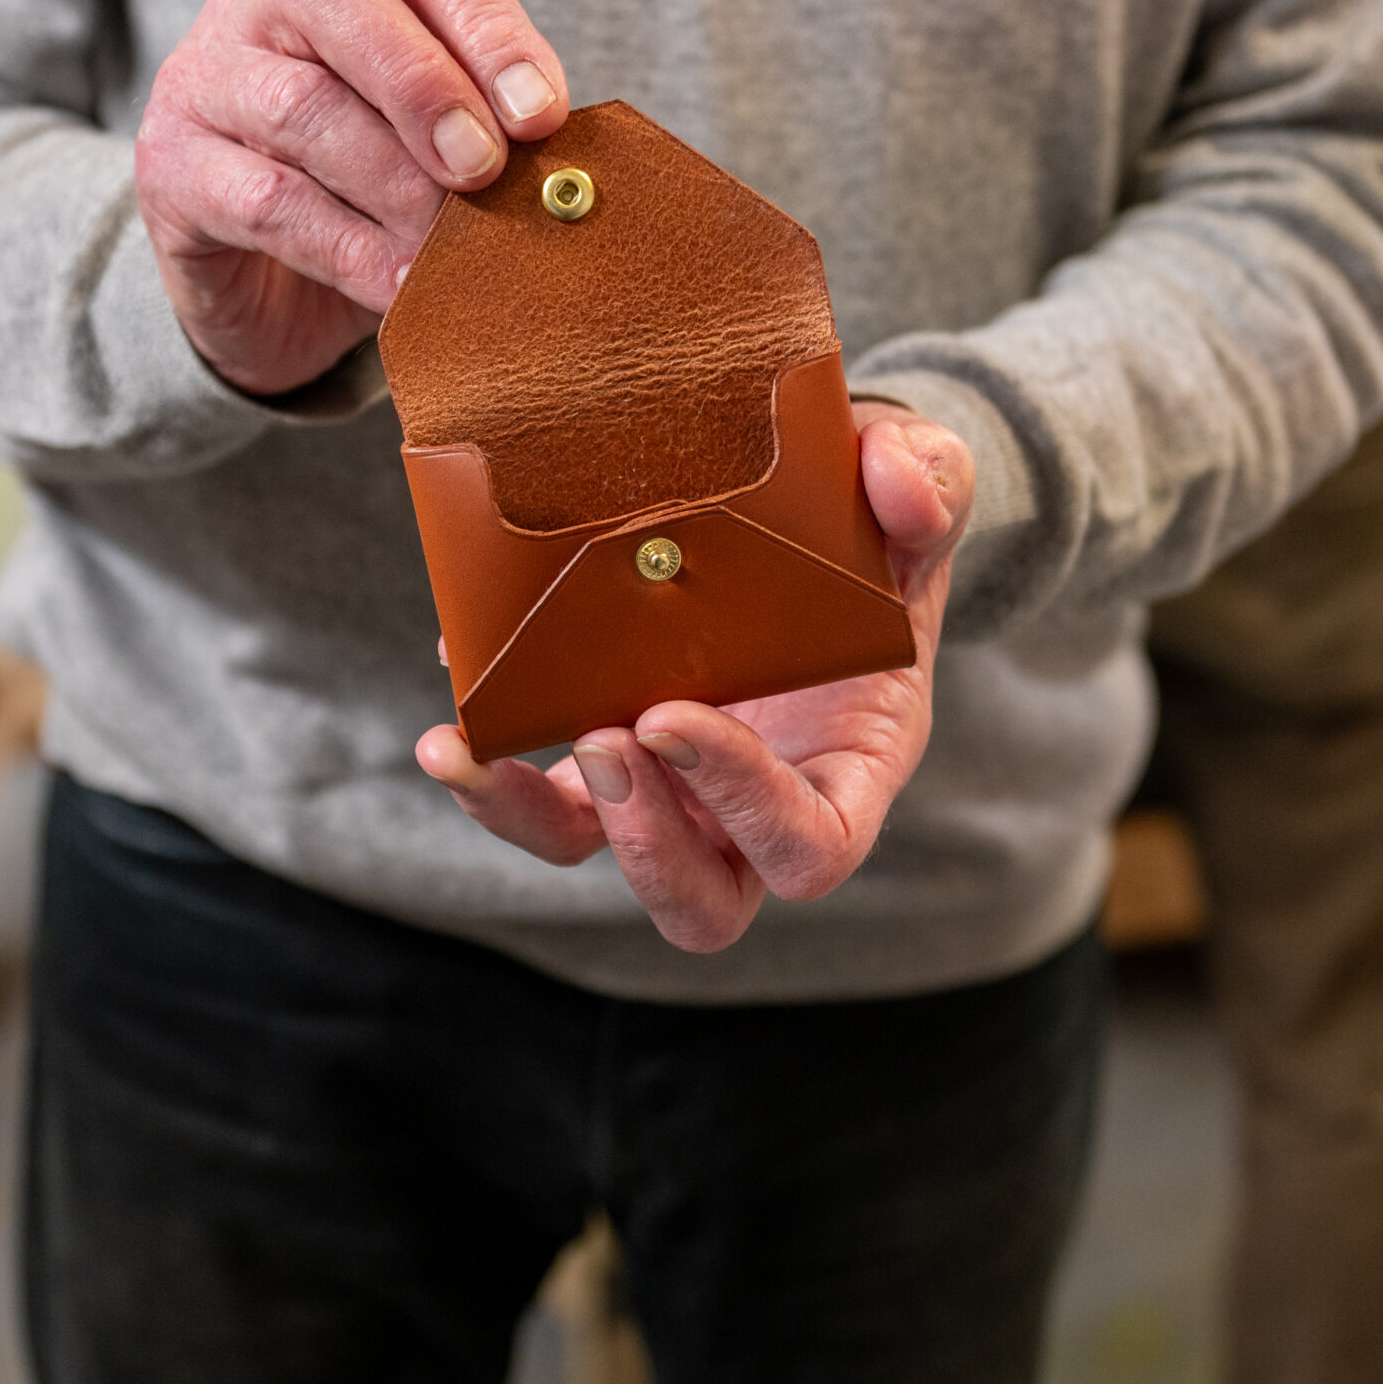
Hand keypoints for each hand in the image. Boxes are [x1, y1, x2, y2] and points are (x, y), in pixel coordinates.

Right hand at [134, 0, 569, 395]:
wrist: (266, 293)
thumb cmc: (372, 198)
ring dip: (392, 181)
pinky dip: (348, 248)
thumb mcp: (436, 151)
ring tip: (452, 247)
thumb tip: (564, 170)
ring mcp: (204, 78)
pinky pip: (265, 200)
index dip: (488, 25)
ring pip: (296, 103)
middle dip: (422, 83)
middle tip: (484, 170)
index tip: (544, 116)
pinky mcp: (170, 168)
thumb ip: (490, 134)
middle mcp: (266, 2)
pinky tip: (403, 285)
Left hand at [416, 404, 973, 952]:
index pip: (811, 845)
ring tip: (470, 745)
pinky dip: (490, 774)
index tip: (673, 714)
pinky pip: (542, 803)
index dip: (745, 804)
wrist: (809, 512)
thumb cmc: (873, 519)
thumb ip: (932, 480)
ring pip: (594, 858)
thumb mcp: (923, 485)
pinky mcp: (605, 759)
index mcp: (852, 765)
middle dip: (643, 842)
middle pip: (702, 904)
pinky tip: (450, 719)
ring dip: (527, 817)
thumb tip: (898, 479)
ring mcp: (672, 793)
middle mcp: (758, 806)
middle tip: (601, 738)